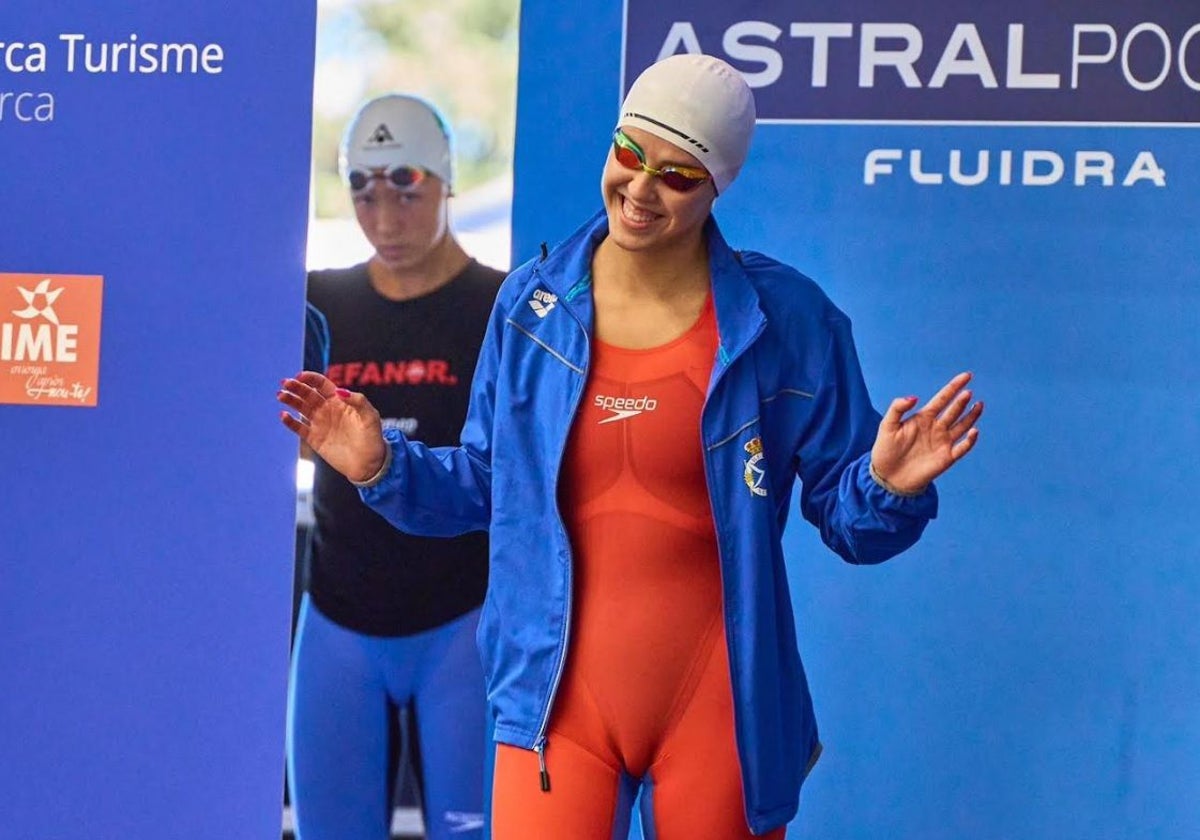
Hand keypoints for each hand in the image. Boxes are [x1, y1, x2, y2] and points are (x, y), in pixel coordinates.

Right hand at [278, 371, 387, 483]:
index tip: (300, 376)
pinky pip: (299, 428)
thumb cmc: (373, 438)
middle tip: (285, 383)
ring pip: (300, 408)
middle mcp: (327, 410)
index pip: (321, 384)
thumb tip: (339, 391)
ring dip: (290, 400)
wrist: (369, 464)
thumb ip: (358, 401)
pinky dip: (290, 422)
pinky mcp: (314, 439)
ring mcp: (320, 424)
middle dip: (296, 387)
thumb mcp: (371, 416)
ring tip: (281, 395)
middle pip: (308, 394)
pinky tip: (284, 415)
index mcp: (340, 401)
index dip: (310, 378)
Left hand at [869, 371, 982, 494]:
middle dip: (961, 401)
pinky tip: (974, 431)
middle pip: (953, 410)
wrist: (888, 476)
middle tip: (967, 392)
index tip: (966, 376)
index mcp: (923, 417)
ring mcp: (943, 442)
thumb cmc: (886, 449)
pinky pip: (962, 447)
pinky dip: (970, 440)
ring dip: (971, 416)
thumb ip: (897, 408)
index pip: (942, 398)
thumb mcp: (887, 425)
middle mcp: (936, 427)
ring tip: (979, 404)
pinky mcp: (946, 457)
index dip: (954, 387)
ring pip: (962, 426)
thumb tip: (914, 397)